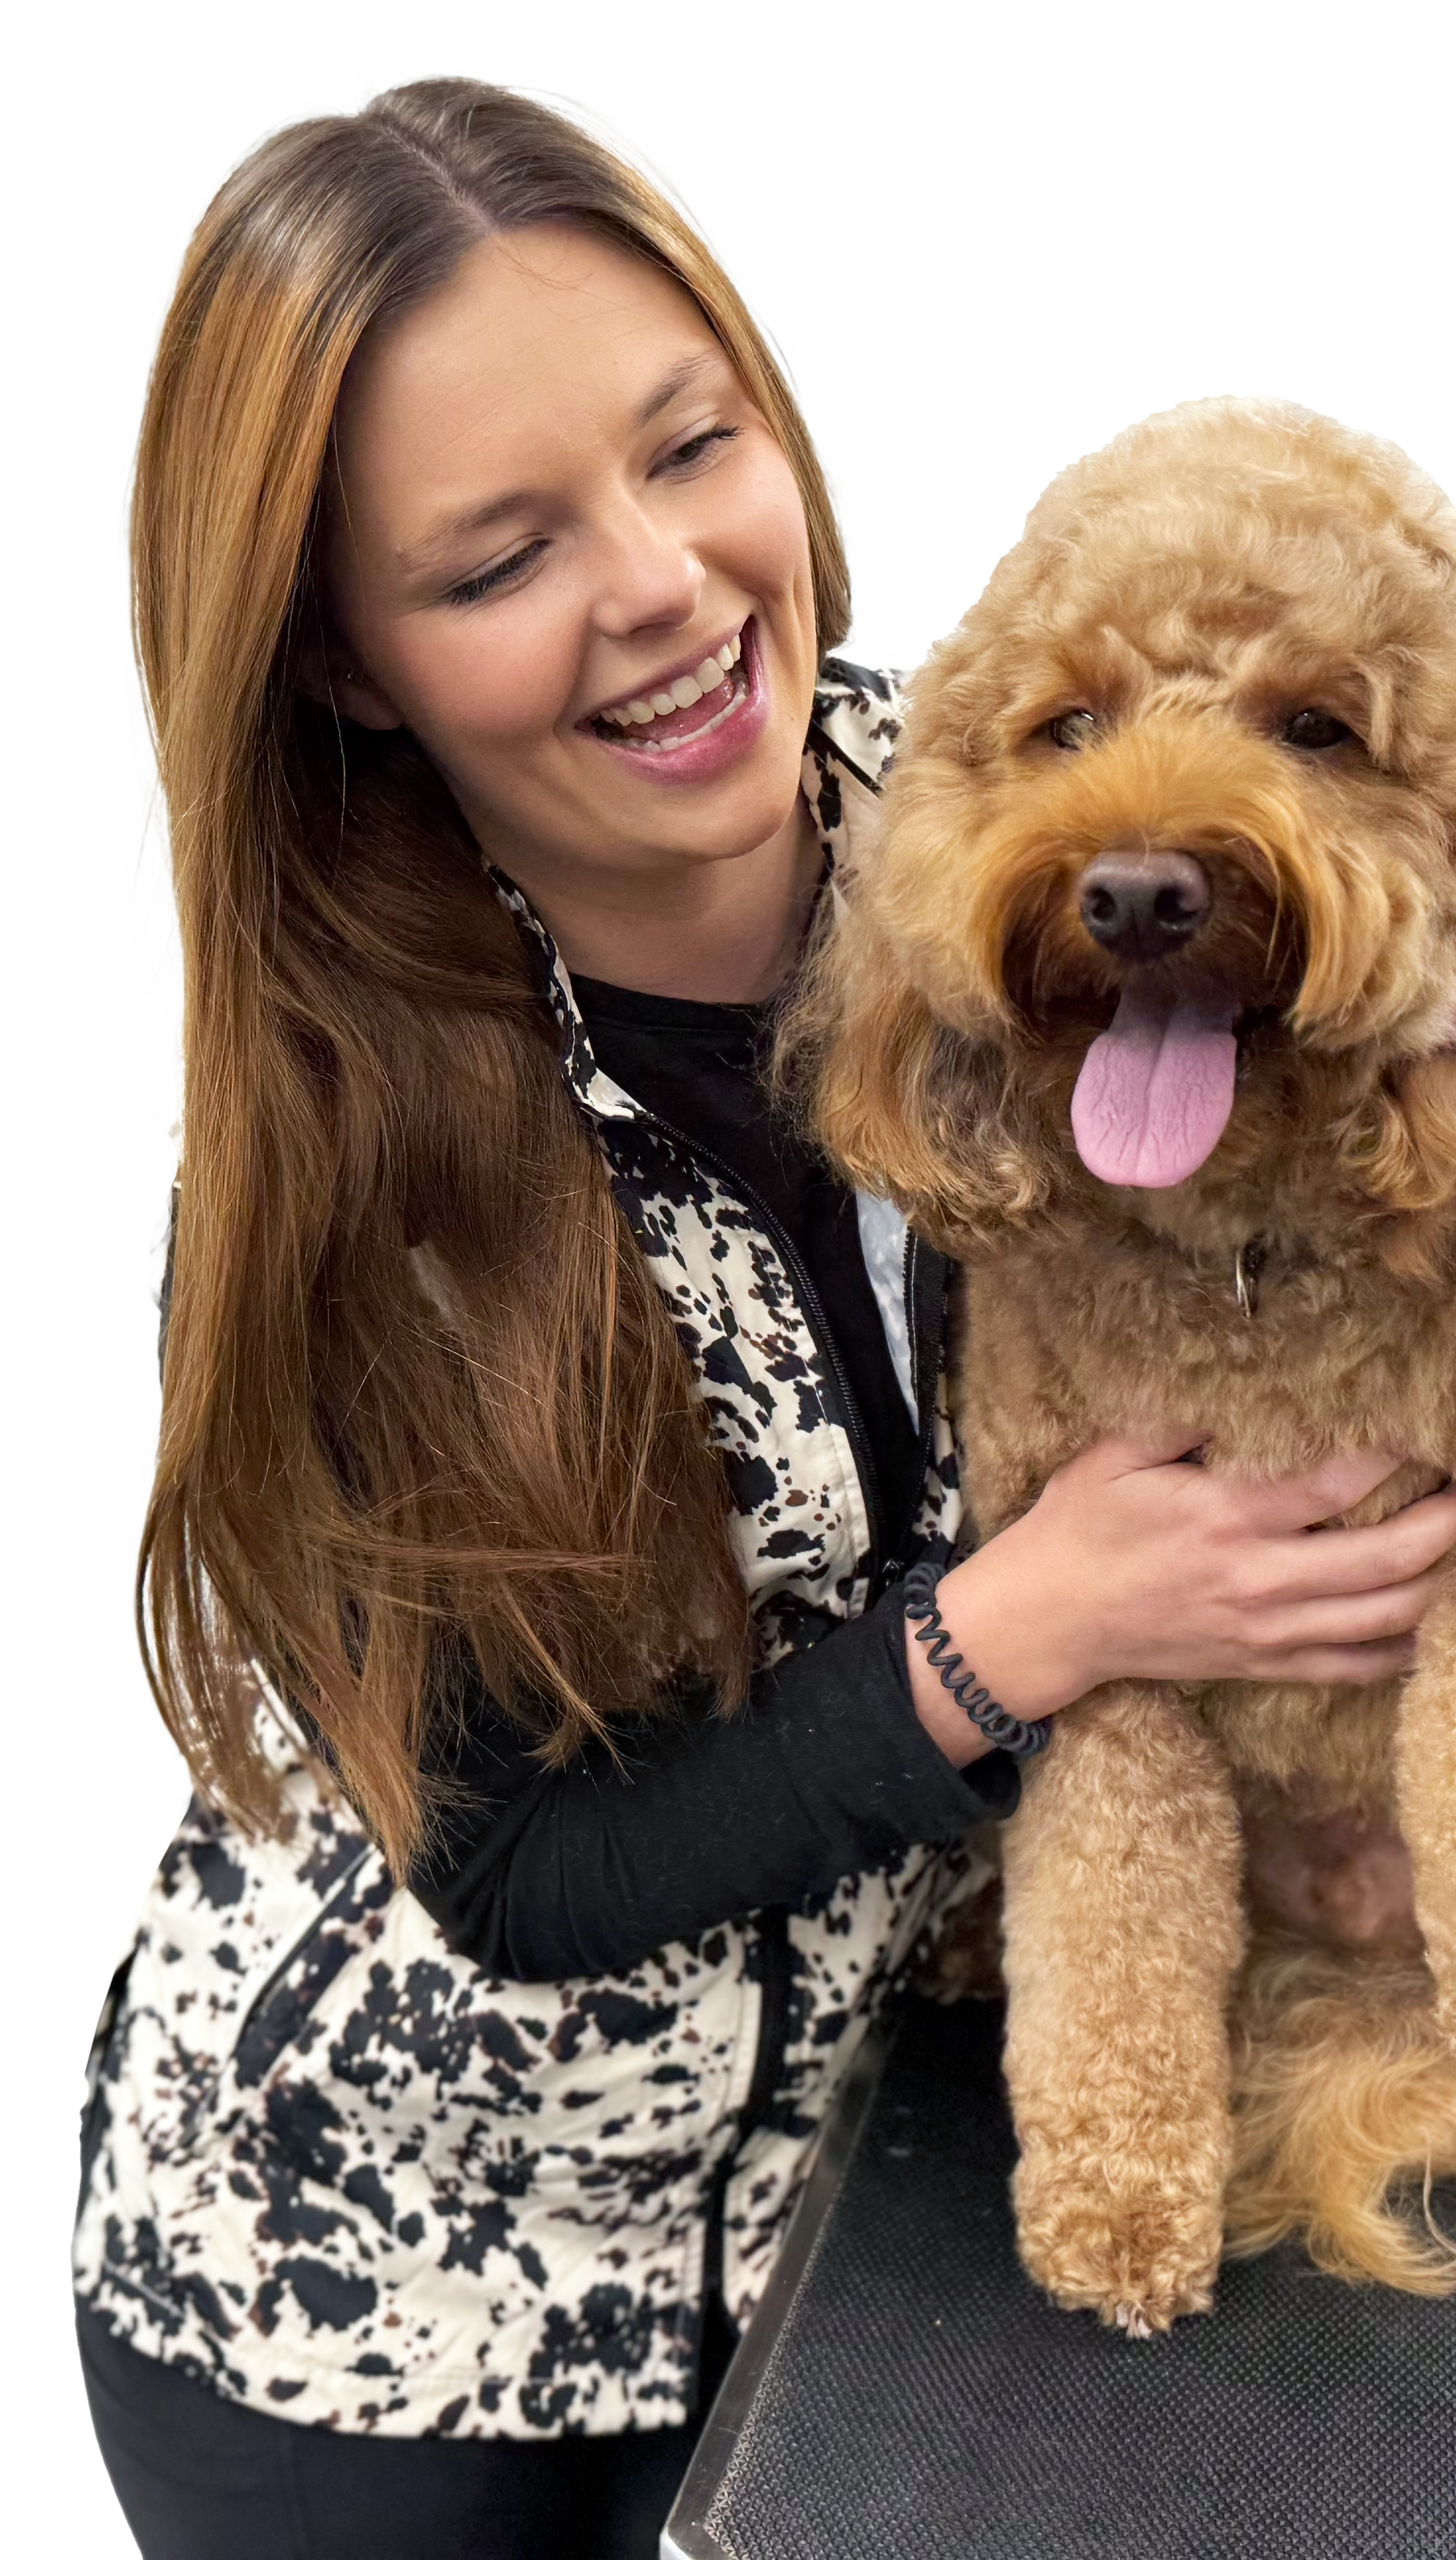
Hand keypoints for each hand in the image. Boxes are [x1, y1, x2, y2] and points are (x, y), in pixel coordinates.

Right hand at [906, 1434, 1455, 1768]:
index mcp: (1224, 1518)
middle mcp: (1257, 1580)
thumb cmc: (1076, 1530)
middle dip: (1445, 1524)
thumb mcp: (1115, 1456)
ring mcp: (1265, 1632)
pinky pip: (1351, 1668)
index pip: (1335, 1485)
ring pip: (1384, 1618)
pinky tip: (1425, 1622)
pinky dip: (1401, 1649)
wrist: (1046, 1623)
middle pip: (1385, 1560)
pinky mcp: (1261, 1664)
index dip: (1393, 1455)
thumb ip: (1184, 1421)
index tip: (1425, 1427)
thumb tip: (1244, 1381)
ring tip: (1452, 1543)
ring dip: (1436, 1582)